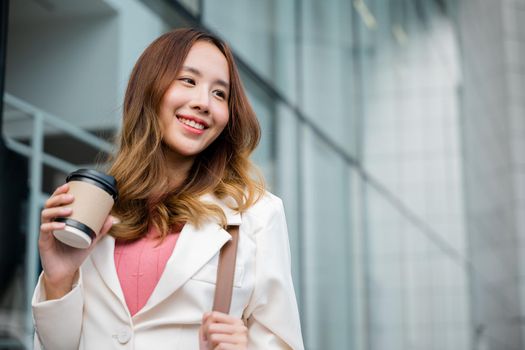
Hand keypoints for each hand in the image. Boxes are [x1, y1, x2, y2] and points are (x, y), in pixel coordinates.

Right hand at [39, 183, 114, 299]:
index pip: (56, 201)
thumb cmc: (75, 254)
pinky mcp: (43, 242)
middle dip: (58, 198)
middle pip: (49, 204)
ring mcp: (46, 232)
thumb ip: (100, 229)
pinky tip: (62, 225)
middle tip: (71, 197)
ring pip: (45, 215)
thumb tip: (113, 217)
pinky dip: (53, 226)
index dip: (60, 192)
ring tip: (69, 210)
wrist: (66, 272)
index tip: (68, 185)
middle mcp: (51, 223)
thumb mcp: (91, 240)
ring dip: (57, 210)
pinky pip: (44, 231)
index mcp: (59, 219)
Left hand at [199, 311, 247, 349]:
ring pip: (214, 337)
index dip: (205, 325)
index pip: (213, 315)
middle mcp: (240, 328)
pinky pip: (220, 346)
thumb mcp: (211, 334)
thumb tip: (207, 314)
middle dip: (207, 337)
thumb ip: (209, 322)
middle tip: (211, 343)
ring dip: (211, 345)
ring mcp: (241, 339)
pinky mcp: (240, 348)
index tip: (207, 333)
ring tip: (215, 347)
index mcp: (236, 321)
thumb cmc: (218, 349)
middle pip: (211, 327)